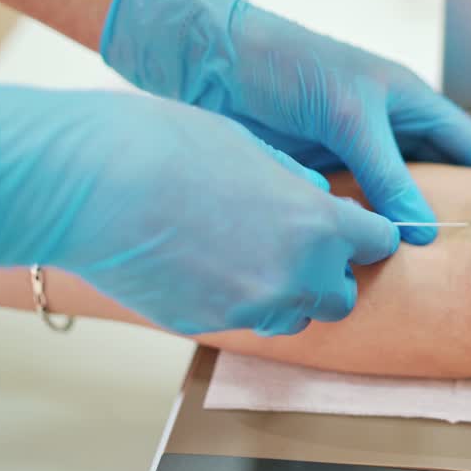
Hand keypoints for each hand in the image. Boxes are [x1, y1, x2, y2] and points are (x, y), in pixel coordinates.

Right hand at [0, 75, 399, 335]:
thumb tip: (316, 199)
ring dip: (285, 293)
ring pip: (292, 317)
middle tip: (300, 245)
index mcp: (317, 223)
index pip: (376, 243)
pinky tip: (204, 263)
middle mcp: (294, 274)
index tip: (353, 228)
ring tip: (248, 254)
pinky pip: (241, 319)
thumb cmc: (168, 146)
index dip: (365, 234)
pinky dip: (237, 299)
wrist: (94, 181)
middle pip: (340, 295)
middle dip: (329, 272)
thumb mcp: (251, 146)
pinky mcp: (204, 324)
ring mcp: (248, 307)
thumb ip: (295, 182)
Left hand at [100, 0, 470, 243]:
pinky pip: (352, 212)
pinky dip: (362, 234)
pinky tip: (368, 264)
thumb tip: (423, 229)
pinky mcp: (320, 176)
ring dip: (402, 231)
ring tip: (427, 275)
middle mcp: (387, 132)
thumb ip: (388, 174)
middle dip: (453, 214)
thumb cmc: (289, 64)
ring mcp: (353, 156)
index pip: (469, 144)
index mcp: (409, 102)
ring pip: (392, 202)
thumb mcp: (351, 116)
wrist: (214, 64)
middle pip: (436, 180)